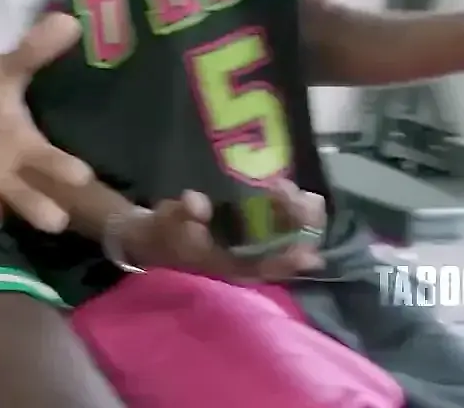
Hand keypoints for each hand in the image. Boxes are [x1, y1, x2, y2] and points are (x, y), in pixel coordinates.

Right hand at [122, 178, 325, 281]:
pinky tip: (296, 195)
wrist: (156, 236)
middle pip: (285, 252)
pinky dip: (292, 213)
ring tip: (306, 197)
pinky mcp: (254, 234)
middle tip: (307, 201)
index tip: (307, 249)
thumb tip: (199, 203)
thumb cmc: (165, 232)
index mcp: (230, 266)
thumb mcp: (169, 221)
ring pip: (288, 239)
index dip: (288, 260)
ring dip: (300, 219)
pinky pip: (282, 227)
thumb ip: (183, 212)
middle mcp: (247, 262)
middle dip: (301, 229)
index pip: (266, 267)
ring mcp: (253, 248)